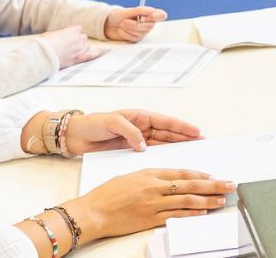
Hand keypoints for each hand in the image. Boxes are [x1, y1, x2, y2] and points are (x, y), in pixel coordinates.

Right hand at [40, 25, 101, 68]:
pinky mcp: (78, 59)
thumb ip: (61, 34)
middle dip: (78, 40)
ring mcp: (80, 49)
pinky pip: (91, 55)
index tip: (68, 36)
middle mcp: (79, 39)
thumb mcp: (51, 33)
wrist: (44, 55)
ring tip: (73, 51)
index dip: (73, 32)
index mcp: (72, 31)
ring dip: (82, 47)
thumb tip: (61, 35)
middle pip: (83, 37)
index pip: (79, 29)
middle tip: (69, 45)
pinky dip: (95, 54)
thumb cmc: (45, 44)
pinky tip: (99, 52)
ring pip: (86, 46)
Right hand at [61, 169, 234, 240]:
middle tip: (230, 184)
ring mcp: (154, 204)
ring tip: (222, 200)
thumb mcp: (131, 176)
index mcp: (151, 173)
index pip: (182, 172)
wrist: (93, 211)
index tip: (214, 175)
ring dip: (208, 200)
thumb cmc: (108, 193)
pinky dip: (191, 213)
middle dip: (214, 185)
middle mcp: (155, 187)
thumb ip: (152, 177)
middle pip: (191, 185)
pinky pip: (175, 215)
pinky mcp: (150, 219)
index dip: (201, 174)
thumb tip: (170, 180)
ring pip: (187, 200)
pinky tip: (202, 212)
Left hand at [63, 109, 203, 155]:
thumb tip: (144, 146)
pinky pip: (151, 152)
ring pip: (162, 143)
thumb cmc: (92, 124)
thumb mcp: (111, 123)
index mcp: (139, 116)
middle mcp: (141, 127)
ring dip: (176, 146)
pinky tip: (171, 160)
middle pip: (168, 132)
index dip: (182, 126)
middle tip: (201, 142)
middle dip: (184, 136)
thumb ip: (130, 133)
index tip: (196, 131)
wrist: (75, 136)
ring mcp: (137, 139)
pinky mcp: (131, 150)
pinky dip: (161, 155)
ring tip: (191, 151)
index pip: (165, 121)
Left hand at [104, 6, 167, 41]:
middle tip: (124, 21)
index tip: (143, 17)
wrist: (107, 24)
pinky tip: (121, 30)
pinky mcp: (136, 38)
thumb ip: (141, 10)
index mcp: (148, 14)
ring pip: (141, 33)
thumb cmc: (118, 15)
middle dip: (135, 24)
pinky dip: (126, 34)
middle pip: (149, 26)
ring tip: (121, 24)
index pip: (161, 15)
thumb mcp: (128, 10)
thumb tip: (152, 11)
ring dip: (129, 28)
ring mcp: (142, 32)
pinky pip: (134, 38)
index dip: (155, 17)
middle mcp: (147, 23)